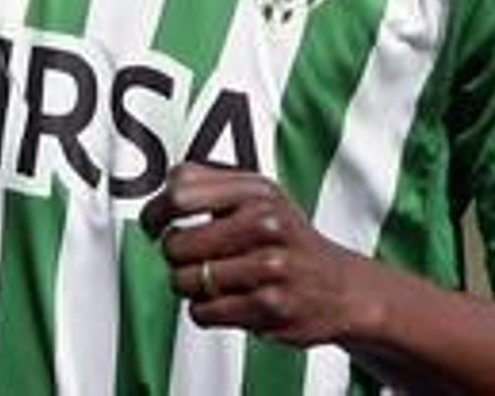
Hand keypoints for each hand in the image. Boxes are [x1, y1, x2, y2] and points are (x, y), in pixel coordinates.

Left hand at [141, 162, 365, 348]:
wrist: (341, 287)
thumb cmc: (289, 238)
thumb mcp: (261, 196)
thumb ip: (213, 183)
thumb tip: (163, 186)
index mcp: (257, 189)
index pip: (181, 190)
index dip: (156, 210)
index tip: (153, 223)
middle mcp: (265, 223)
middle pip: (176, 242)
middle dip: (173, 254)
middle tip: (186, 257)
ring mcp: (269, 266)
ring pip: (185, 280)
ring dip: (187, 284)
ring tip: (209, 279)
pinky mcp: (269, 307)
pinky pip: (202, 312)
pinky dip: (203, 310)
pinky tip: (224, 300)